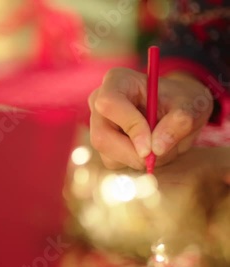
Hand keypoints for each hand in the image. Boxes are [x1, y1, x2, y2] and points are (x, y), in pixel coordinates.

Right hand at [89, 68, 212, 169]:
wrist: (177, 109)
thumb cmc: (182, 100)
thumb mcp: (193, 105)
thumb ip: (180, 122)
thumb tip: (156, 148)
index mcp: (118, 80)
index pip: (110, 103)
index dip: (130, 126)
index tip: (152, 147)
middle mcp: (99, 101)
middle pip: (102, 135)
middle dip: (131, 152)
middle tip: (157, 157)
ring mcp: (97, 123)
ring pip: (107, 153)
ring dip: (138, 159)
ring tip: (161, 147)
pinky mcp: (102, 143)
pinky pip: (112, 162)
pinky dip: (134, 162)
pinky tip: (150, 149)